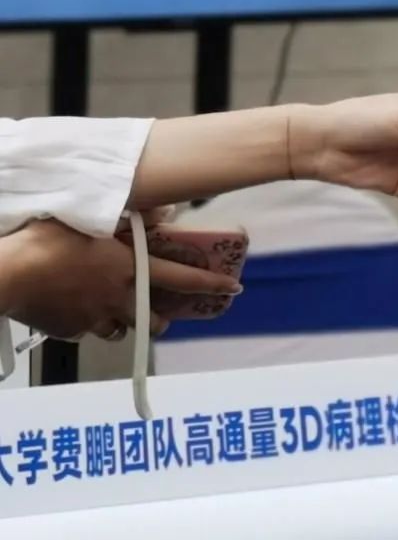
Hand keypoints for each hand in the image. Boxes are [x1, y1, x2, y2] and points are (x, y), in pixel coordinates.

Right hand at [1, 219, 242, 340]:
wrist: (9, 275)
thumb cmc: (49, 241)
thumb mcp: (93, 218)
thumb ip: (132, 216)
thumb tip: (165, 208)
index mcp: (132, 270)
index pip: (184, 280)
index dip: (212, 285)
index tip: (233, 288)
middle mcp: (120, 299)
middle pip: (154, 320)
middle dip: (159, 317)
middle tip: (159, 311)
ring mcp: (95, 319)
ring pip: (121, 330)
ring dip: (124, 321)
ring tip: (115, 308)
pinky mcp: (71, 332)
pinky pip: (87, 331)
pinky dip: (88, 324)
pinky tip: (78, 308)